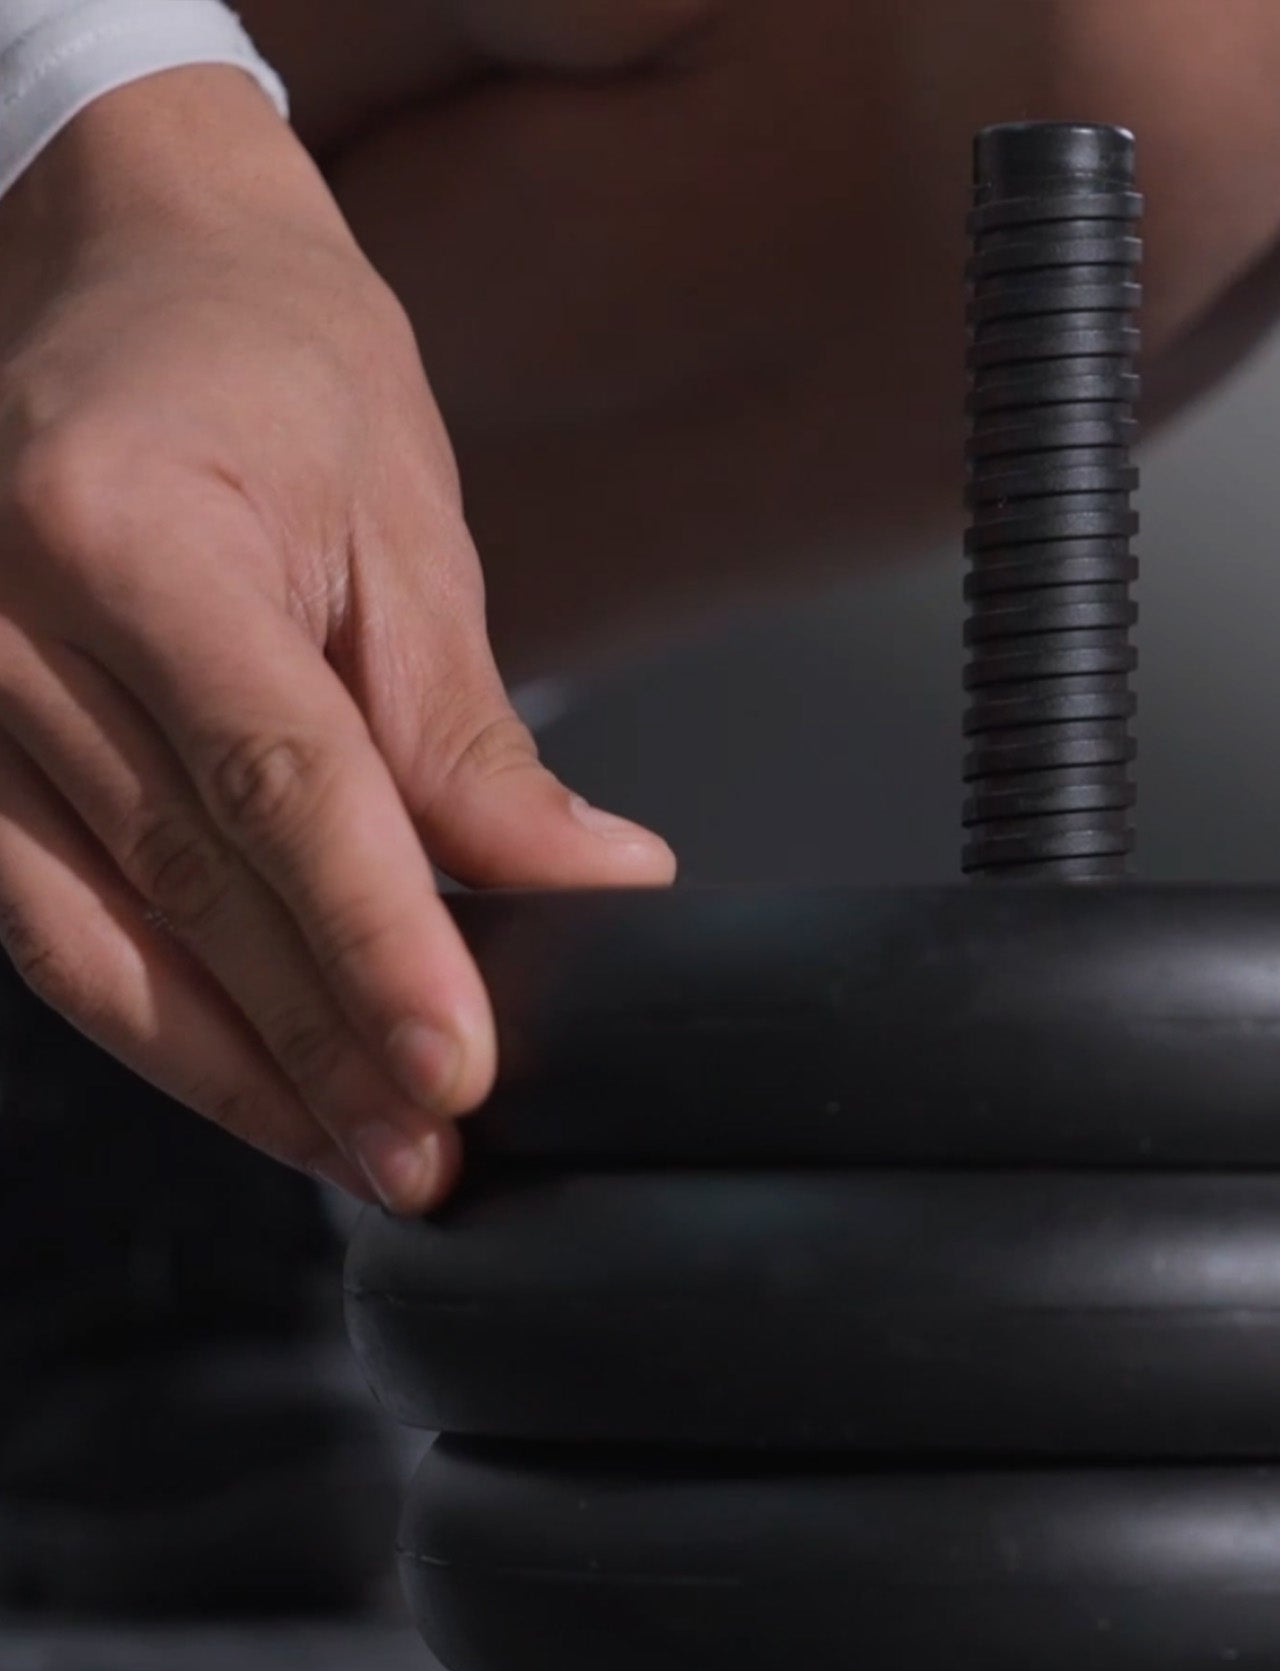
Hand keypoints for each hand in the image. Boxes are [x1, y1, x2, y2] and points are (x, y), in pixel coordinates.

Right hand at [0, 68, 674, 1211]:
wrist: (116, 262)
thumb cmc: (271, 363)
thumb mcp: (402, 525)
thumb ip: (468, 734)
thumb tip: (588, 883)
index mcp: (124, 531)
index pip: (274, 785)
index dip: (373, 944)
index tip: (460, 1070)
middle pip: (184, 884)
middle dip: (316, 1046)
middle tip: (426, 1160)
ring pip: (91, 935)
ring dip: (234, 1068)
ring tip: (359, 1159)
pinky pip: (48, 915)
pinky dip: (160, 1012)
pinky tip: (258, 1081)